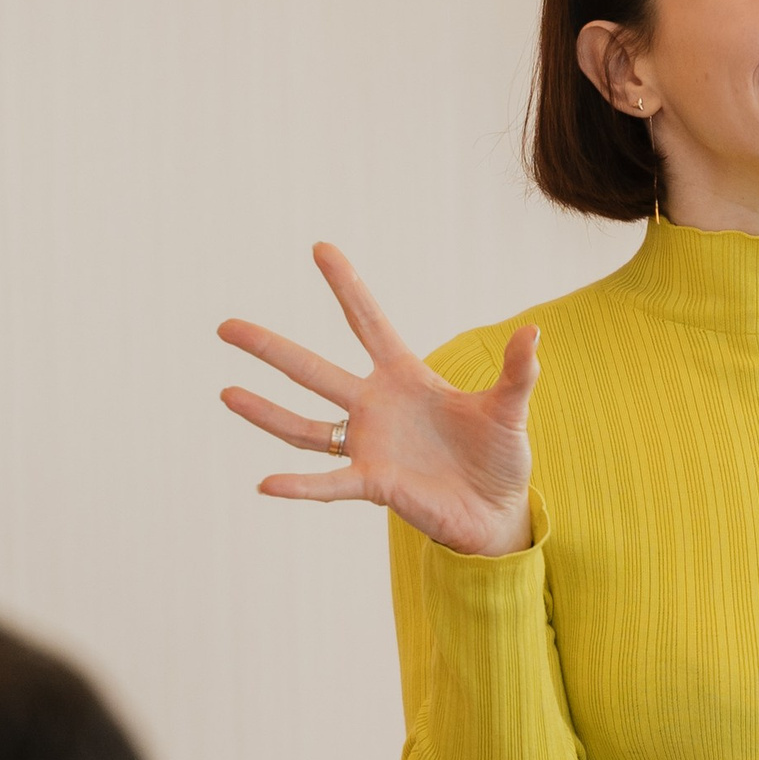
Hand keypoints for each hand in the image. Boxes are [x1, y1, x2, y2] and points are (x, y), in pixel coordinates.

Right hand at [219, 244, 539, 558]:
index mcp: (404, 377)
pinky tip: (265, 485)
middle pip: (313, 370)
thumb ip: (517, 372)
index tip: (320, 248)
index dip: (346, 286)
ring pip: (305, 427)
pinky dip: (299, 487)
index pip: (368, 321)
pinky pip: (328, 484)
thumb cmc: (499, 457)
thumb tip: (533, 333)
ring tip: (225, 393)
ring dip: (265, 413)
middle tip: (226, 326)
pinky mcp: (373, 484)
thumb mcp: (510, 411)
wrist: (497, 511)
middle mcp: (376, 406)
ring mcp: (369, 445)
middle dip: (270, 348)